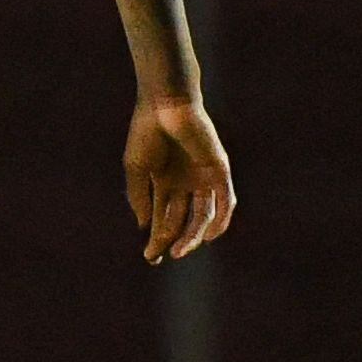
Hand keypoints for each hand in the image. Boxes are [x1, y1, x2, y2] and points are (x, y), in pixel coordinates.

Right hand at [124, 98, 235, 263]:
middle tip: (164, 256)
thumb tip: (145, 226)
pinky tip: (208, 236)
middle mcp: (185, 183)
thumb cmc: (146, 132)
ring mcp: (203, 177)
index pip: (163, 217)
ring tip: (180, 250)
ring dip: (194, 235)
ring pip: (203, 216)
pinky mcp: (219, 170)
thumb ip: (139, 197)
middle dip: (172, 239)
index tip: (150, 257)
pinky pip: (225, 201)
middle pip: (182, 220)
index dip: (157, 238)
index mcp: (164, 182)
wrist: (166, 104)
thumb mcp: (136, 169)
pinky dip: (220, 220)